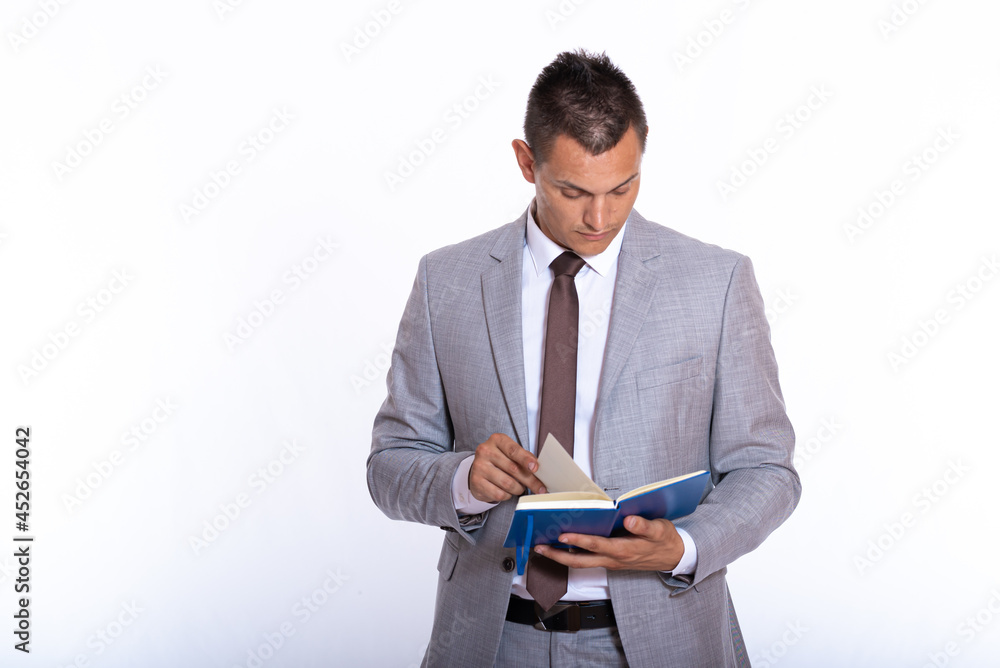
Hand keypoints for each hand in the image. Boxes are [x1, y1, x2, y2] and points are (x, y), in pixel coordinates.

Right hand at [468, 433, 546, 502]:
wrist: (479, 470)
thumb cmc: (500, 460)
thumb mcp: (511, 453)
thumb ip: (524, 457)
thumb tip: (538, 468)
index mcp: (497, 440)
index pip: (513, 450)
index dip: (526, 459)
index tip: (535, 468)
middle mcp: (486, 451)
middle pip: (513, 468)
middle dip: (530, 480)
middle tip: (539, 488)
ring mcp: (479, 467)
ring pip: (507, 483)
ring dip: (518, 489)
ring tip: (520, 488)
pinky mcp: (476, 482)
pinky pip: (499, 494)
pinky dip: (508, 495)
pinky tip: (507, 492)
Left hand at [533, 516, 683, 571]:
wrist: (673, 557)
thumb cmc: (664, 540)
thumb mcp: (659, 530)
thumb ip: (644, 526)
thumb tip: (629, 519)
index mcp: (623, 550)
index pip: (596, 545)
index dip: (578, 540)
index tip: (562, 534)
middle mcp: (613, 559)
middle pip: (581, 560)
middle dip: (558, 555)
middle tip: (538, 547)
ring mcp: (611, 562)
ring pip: (581, 562)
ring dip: (562, 556)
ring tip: (543, 547)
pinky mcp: (611, 560)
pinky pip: (587, 560)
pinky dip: (572, 554)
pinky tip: (562, 546)